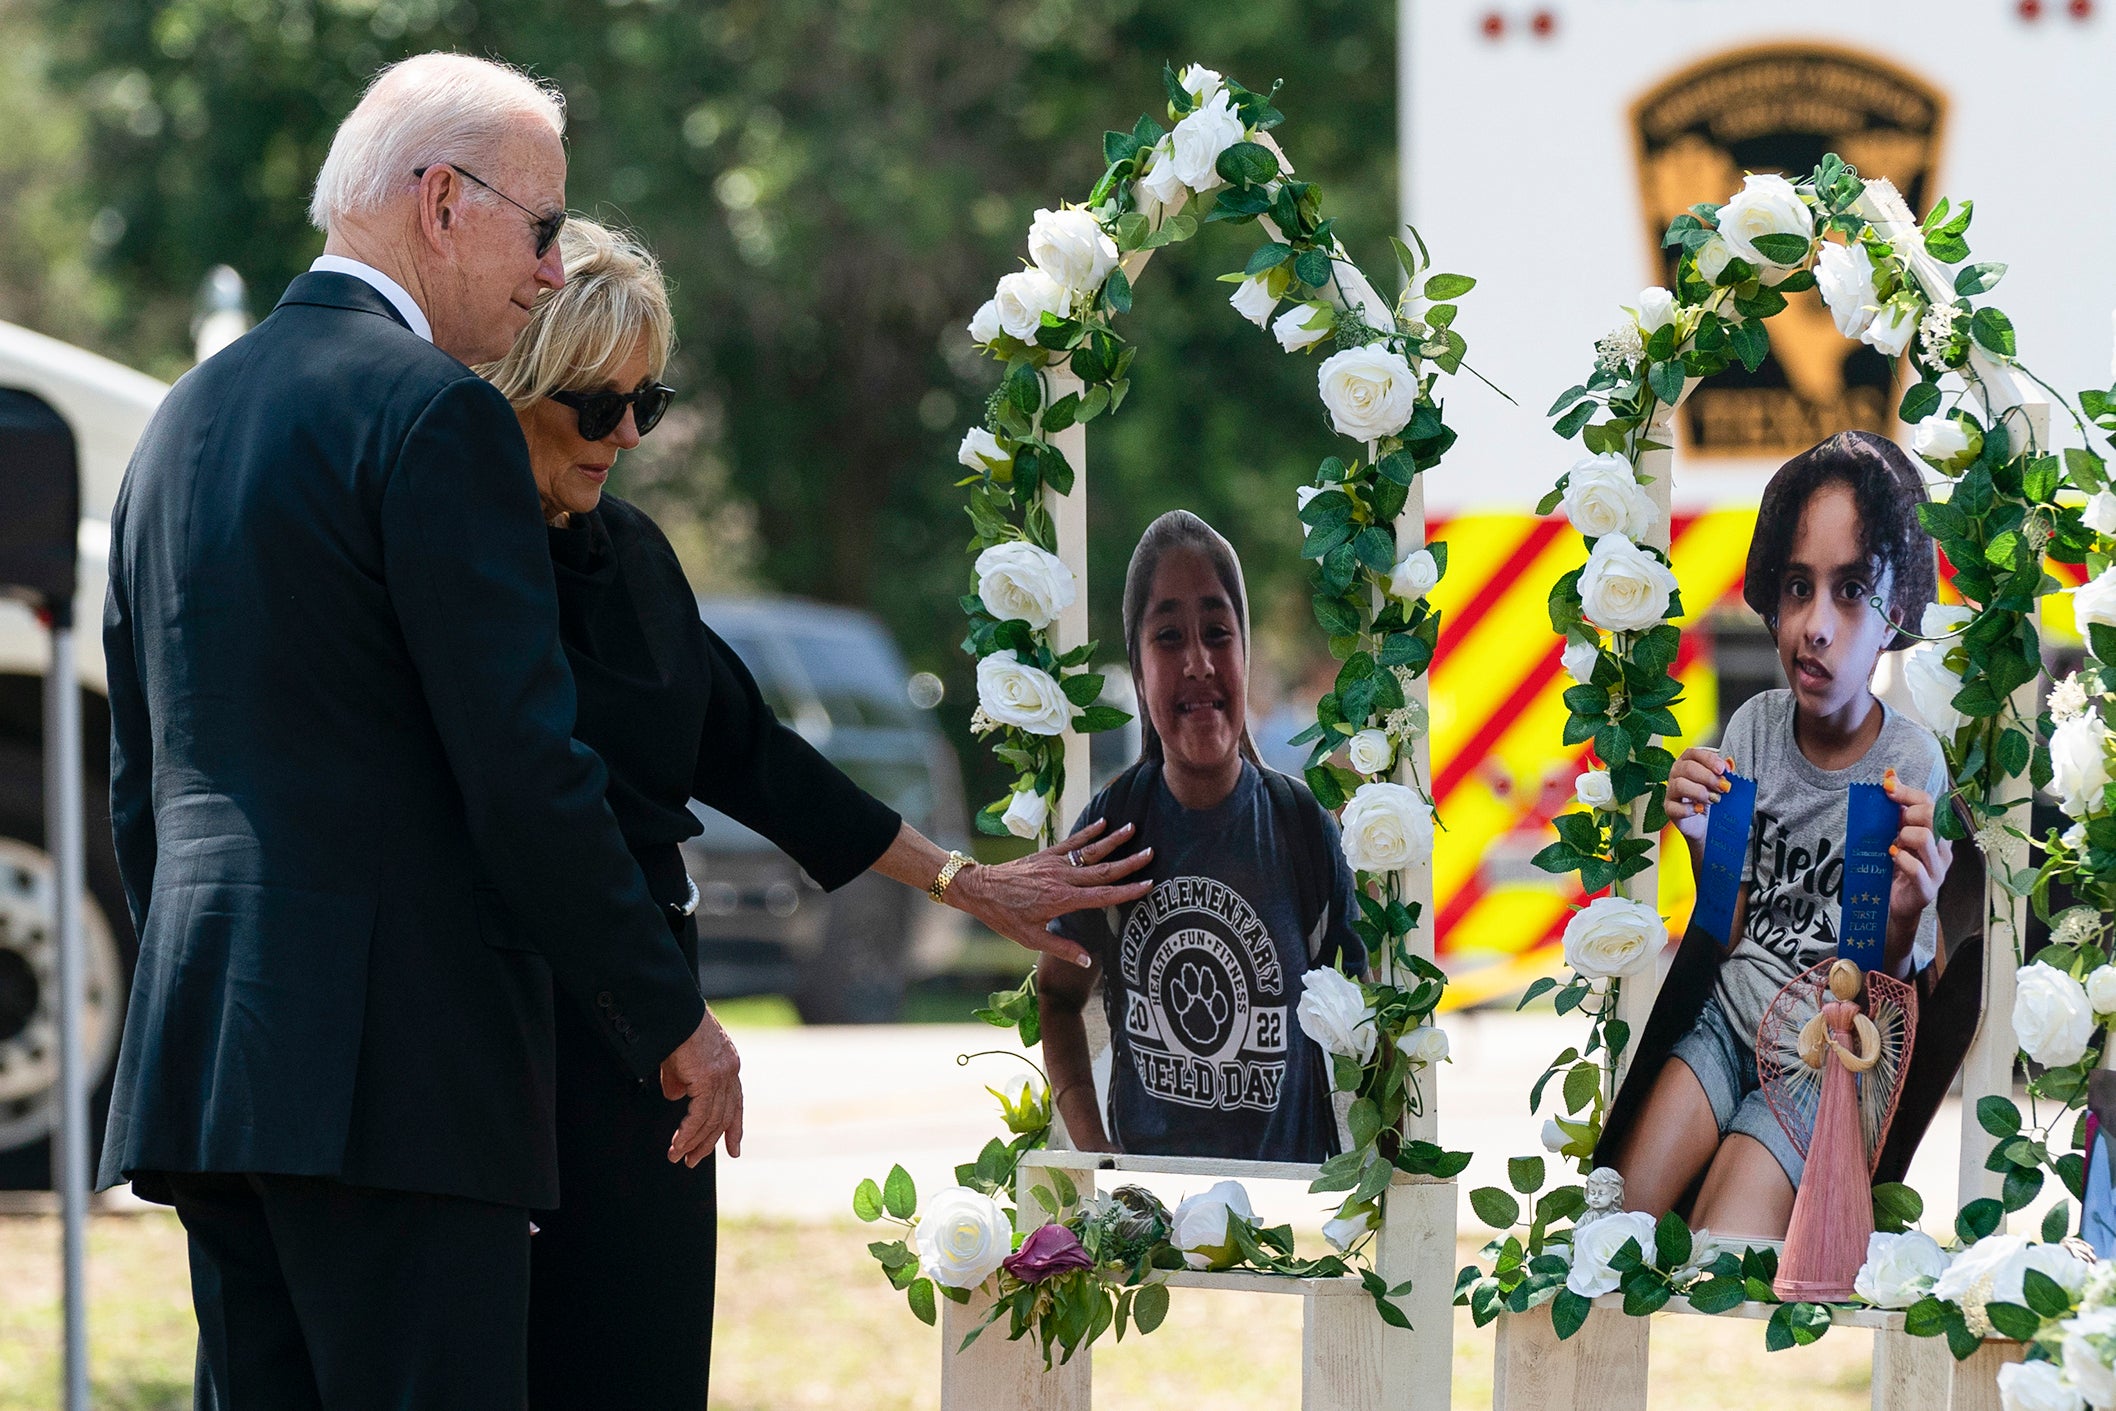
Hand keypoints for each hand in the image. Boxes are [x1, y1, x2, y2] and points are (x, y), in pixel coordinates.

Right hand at [659, 1008, 743, 1166]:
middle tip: (693, 1161)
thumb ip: (682, 1079)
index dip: (734, 1127)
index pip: (735, 1102)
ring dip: (694, 1142)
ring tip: (679, 1158)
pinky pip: (699, 1116)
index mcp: (729, 1064)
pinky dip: (687, 1134)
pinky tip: (676, 1146)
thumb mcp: (680, 1058)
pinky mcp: (708, 1078)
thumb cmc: (673, 1028)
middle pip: (725, 1115)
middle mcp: (731, 1070)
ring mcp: (722, 1075)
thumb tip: (676, 1097)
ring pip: (711, 1119)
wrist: (673, 1009)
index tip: (734, 1150)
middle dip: (710, 1142)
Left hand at [947, 819, 1153, 967]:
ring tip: (1133, 829)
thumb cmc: (1004, 916)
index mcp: (1064, 900)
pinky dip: (1088, 832)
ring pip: (1090, 851)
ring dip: (1113, 840)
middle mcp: (1063, 878)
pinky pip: (1072, 842)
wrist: (980, 889)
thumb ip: (1062, 949)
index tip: (1148, 884)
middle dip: (1129, 862)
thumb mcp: (1032, 939)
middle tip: (1151, 853)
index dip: (1127, 891)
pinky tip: (1102, 823)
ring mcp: (1055, 864)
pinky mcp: (1047, 855)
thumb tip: (1087, 960)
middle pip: (1103, 869)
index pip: (1103, 895)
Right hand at [1666, 747, 1731, 845]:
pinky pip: (1674, 807)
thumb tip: (1729, 764)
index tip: (1722, 769)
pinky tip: (1700, 810)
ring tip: (1713, 800)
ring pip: (1679, 785)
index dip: (1709, 759)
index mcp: (1688, 763)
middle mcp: (1677, 774)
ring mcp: (1671, 791)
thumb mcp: (1721, 783)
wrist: (1708, 824)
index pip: (1693, 753)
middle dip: (1708, 777)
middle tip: (1723, 787)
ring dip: (1699, 792)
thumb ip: (1724, 773)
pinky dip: (1689, 809)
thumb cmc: (1713, 800)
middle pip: (1687, 768)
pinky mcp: (1669, 809)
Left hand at [1884, 768, 1951, 935]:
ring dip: (1903, 837)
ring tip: (1894, 846)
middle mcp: (1944, 849)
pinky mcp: (1927, 888)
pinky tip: (1892, 857)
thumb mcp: (1896, 833)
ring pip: (1925, 838)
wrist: (1895, 905)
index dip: (1908, 793)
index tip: (1886, 788)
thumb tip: (1890, 775)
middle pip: (1933, 816)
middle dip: (1908, 816)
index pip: (1932, 803)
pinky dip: (1901, 859)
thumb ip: (1897, 807)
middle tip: (1894, 829)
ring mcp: (1938, 870)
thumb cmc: (1897, 866)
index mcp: (1938, 833)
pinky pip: (1916, 867)